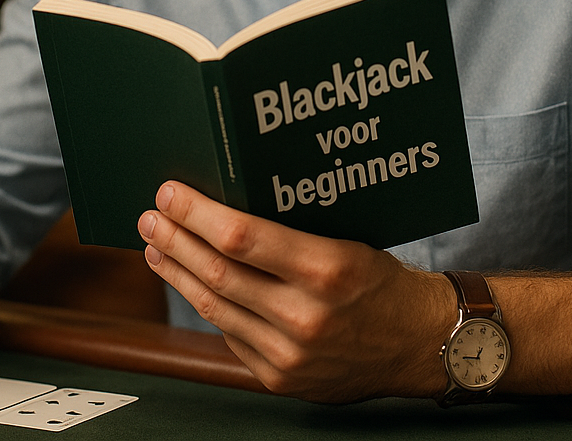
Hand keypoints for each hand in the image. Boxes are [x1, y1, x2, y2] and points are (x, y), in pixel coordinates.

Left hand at [138, 181, 452, 401]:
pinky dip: (207, 306)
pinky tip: (192, 284)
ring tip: (157, 247)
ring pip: (214, 307)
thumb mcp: (348, 240)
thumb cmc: (383, 282)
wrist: (420, 344)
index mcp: (328, 268)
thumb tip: (227, 206)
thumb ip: (291, 231)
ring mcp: (290, 352)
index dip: (196, 213)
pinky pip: (230, 336)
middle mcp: (306, 314)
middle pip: (218, 272)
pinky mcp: (281, 378)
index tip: (170, 193)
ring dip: (177, 273)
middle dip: (175, 240)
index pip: (242, 236)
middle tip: (151, 216)